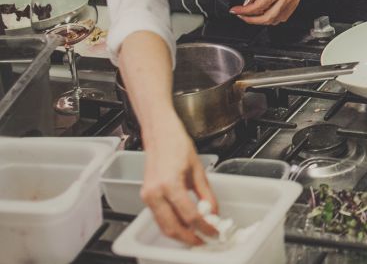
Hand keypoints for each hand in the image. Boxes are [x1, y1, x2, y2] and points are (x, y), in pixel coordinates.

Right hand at [141, 116, 218, 244]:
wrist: (159, 133)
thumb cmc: (177, 144)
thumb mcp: (197, 169)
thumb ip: (206, 193)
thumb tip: (214, 211)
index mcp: (169, 184)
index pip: (189, 215)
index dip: (204, 227)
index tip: (214, 232)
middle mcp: (154, 193)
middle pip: (172, 227)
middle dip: (189, 238)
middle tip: (204, 241)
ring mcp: (147, 195)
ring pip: (163, 225)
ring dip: (179, 234)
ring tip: (196, 236)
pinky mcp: (145, 195)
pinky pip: (159, 216)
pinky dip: (171, 224)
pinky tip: (184, 225)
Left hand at [230, 0, 308, 23]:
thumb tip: (247, 1)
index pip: (258, 6)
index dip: (244, 11)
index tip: (235, 10)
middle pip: (266, 17)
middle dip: (251, 20)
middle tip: (242, 16)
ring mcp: (292, 2)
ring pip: (275, 20)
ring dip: (261, 21)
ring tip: (252, 15)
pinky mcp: (295, 3)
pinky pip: (282, 18)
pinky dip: (272, 19)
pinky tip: (266, 14)